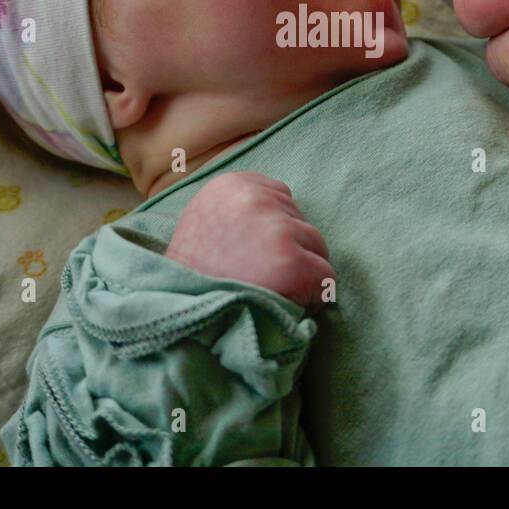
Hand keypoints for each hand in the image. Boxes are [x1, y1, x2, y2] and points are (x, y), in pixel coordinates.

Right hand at [167, 172, 334, 312]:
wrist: (182, 321)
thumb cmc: (192, 279)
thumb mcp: (202, 224)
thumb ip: (239, 210)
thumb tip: (283, 204)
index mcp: (228, 186)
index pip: (280, 194)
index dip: (272, 230)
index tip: (252, 252)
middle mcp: (254, 200)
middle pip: (300, 220)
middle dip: (288, 250)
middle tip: (256, 277)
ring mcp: (276, 231)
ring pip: (317, 247)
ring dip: (300, 272)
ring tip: (266, 291)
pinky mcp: (293, 264)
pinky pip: (326, 279)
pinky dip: (312, 297)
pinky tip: (282, 305)